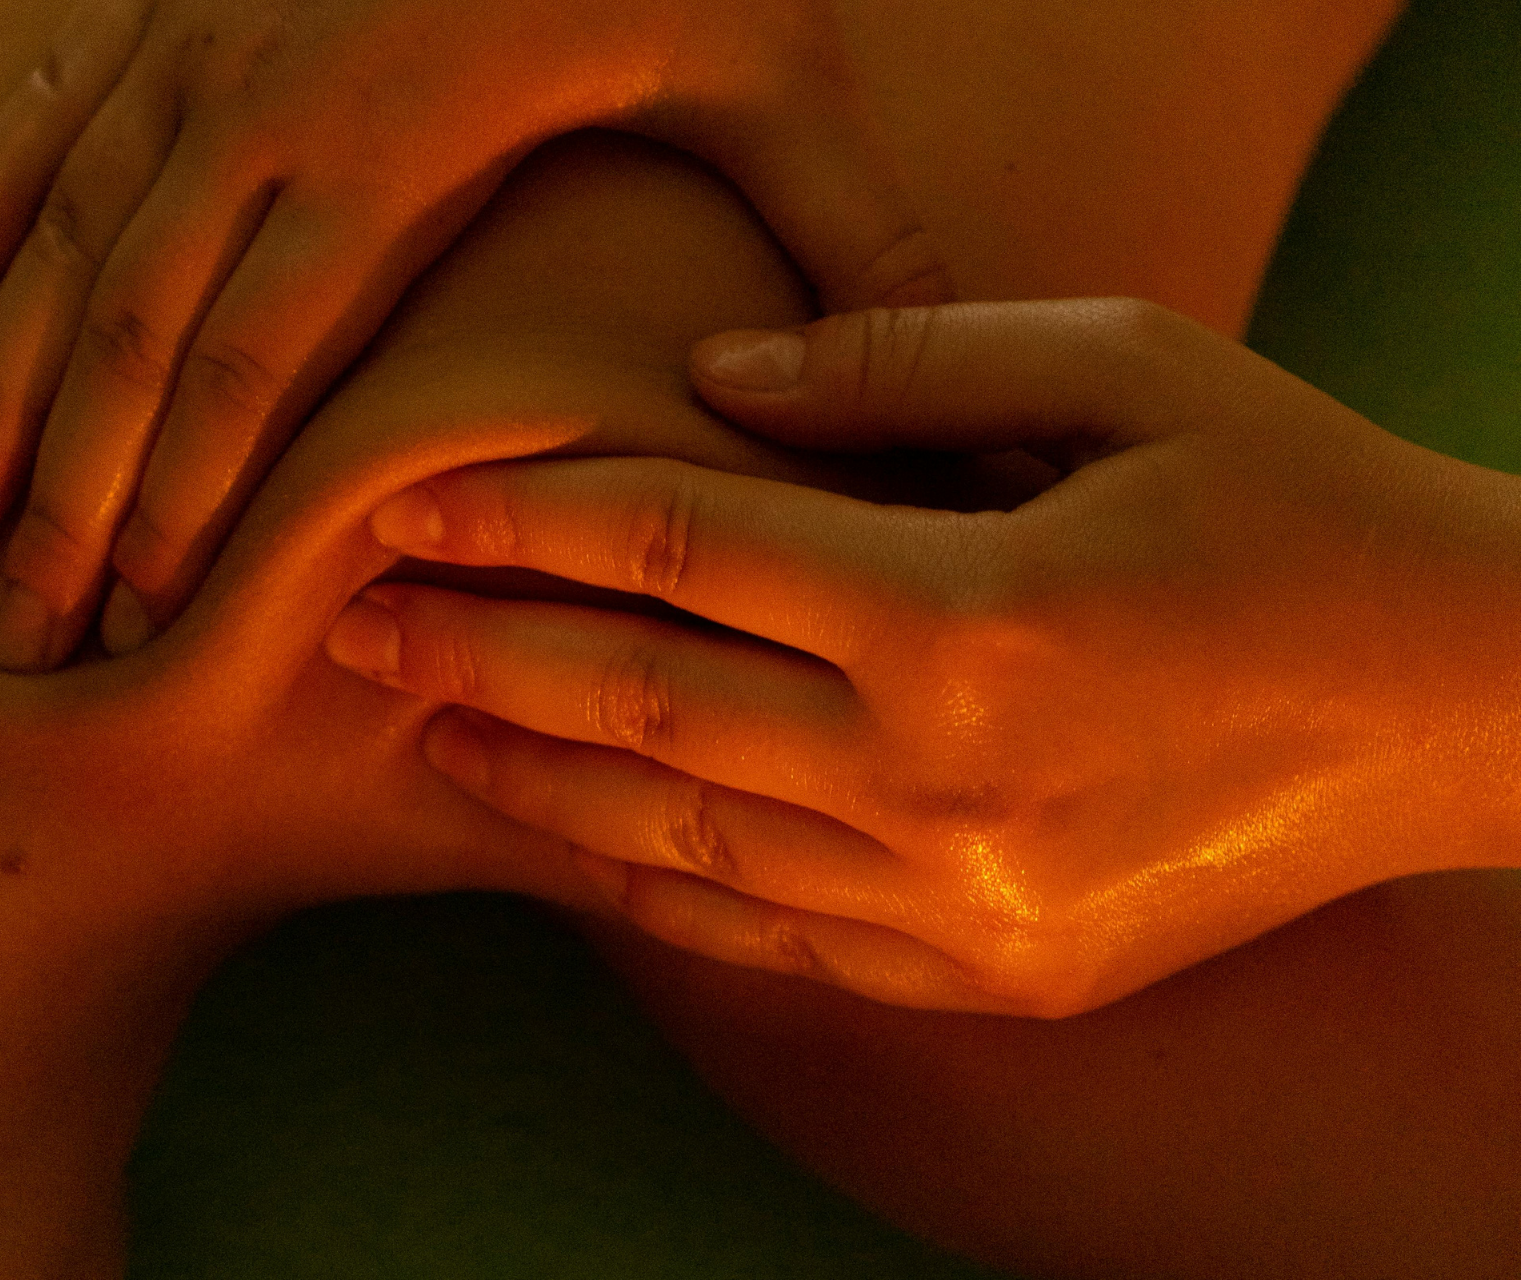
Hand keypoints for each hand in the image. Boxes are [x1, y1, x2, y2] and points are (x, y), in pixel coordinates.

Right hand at [0, 0, 943, 671]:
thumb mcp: (772, 66)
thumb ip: (845, 235)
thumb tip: (934, 389)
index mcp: (387, 145)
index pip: (249, 363)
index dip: (182, 505)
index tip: (140, 621)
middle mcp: (259, 106)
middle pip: (125, 336)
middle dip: (68, 497)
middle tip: (22, 634)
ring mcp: (196, 43)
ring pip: (61, 243)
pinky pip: (49, 105)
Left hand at [320, 298, 1520, 1015]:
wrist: (1459, 705)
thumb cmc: (1297, 507)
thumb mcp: (1130, 372)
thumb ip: (897, 368)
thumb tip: (704, 382)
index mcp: (972, 613)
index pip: (675, 549)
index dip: (520, 517)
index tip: (403, 499)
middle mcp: (943, 779)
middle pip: (636, 702)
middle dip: (475, 653)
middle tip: (348, 622)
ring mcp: (957, 903)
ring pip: (675, 838)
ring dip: (530, 780)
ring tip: (423, 732)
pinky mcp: (982, 974)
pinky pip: (768, 929)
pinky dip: (652, 879)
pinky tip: (573, 839)